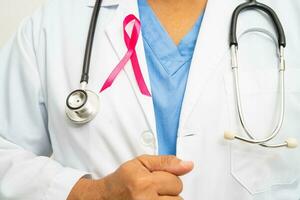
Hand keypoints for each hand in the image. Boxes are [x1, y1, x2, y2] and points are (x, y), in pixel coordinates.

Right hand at [67, 155, 193, 199]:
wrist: (104, 197)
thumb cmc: (123, 180)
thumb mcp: (142, 163)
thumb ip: (166, 162)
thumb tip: (189, 165)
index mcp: (144, 183)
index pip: (176, 182)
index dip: (167, 178)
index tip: (155, 179)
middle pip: (178, 198)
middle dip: (169, 192)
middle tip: (152, 189)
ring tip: (152, 197)